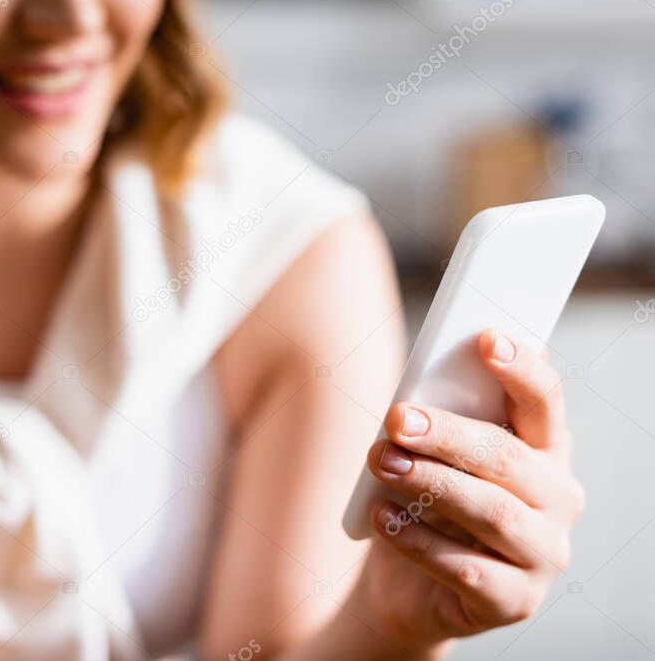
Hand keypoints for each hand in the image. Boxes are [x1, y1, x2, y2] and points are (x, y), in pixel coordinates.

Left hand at [358, 329, 583, 646]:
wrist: (411, 588)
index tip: (485, 339)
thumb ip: (439, 420)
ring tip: (382, 462)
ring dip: (430, 482)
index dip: (520, 369)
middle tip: (397, 419)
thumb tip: (416, 386)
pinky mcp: (515, 601)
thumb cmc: (428, 504)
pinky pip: (465, 567)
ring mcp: (543, 554)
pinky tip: (382, 518)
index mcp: (545, 451)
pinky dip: (418, 539)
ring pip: (491, 511)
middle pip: (508, 457)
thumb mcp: (434, 458)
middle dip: (449, 434)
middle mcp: (557, 500)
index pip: (544, 402)